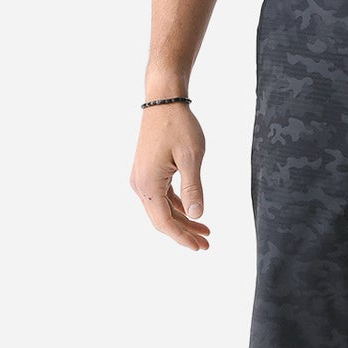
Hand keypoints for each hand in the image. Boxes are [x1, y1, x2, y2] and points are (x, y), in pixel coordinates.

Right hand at [130, 104, 211, 249]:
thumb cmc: (178, 125)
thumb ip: (194, 189)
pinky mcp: (147, 171)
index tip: (200, 247)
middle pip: (162, 219)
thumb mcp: (191, 157)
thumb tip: (197, 215)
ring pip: (162, 209)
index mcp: (148, 184)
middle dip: (184, 233)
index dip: (182, 237)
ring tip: (204, 231)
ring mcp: (142, 178)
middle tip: (206, 244)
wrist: (163, 100)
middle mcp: (140, 184)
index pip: (164, 222)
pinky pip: (162, 196)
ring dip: (182, 221)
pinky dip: (177, 206)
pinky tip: (192, 213)